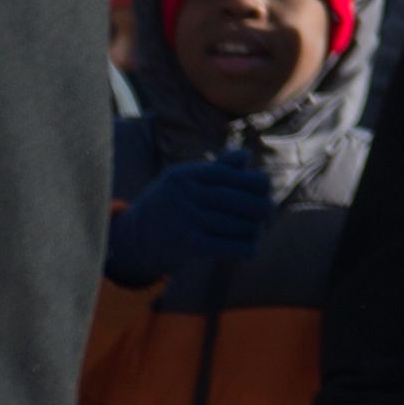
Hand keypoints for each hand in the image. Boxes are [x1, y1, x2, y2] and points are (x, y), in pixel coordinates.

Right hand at [103, 153, 272, 287]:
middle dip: (259, 206)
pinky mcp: (186, 244)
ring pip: (232, 224)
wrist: (133, 239)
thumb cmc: (169, 206)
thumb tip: (245, 155)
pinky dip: (244, 248)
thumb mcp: (185, 181)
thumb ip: (217, 169)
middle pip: (234, 199)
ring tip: (258, 230)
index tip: (266, 189)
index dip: (255, 181)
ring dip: (252, 229)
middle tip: (270, 213)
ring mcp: (183, 219)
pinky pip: (224, 245)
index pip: (230, 174)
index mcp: (186, 174)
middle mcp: (183, 194)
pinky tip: (252, 249)